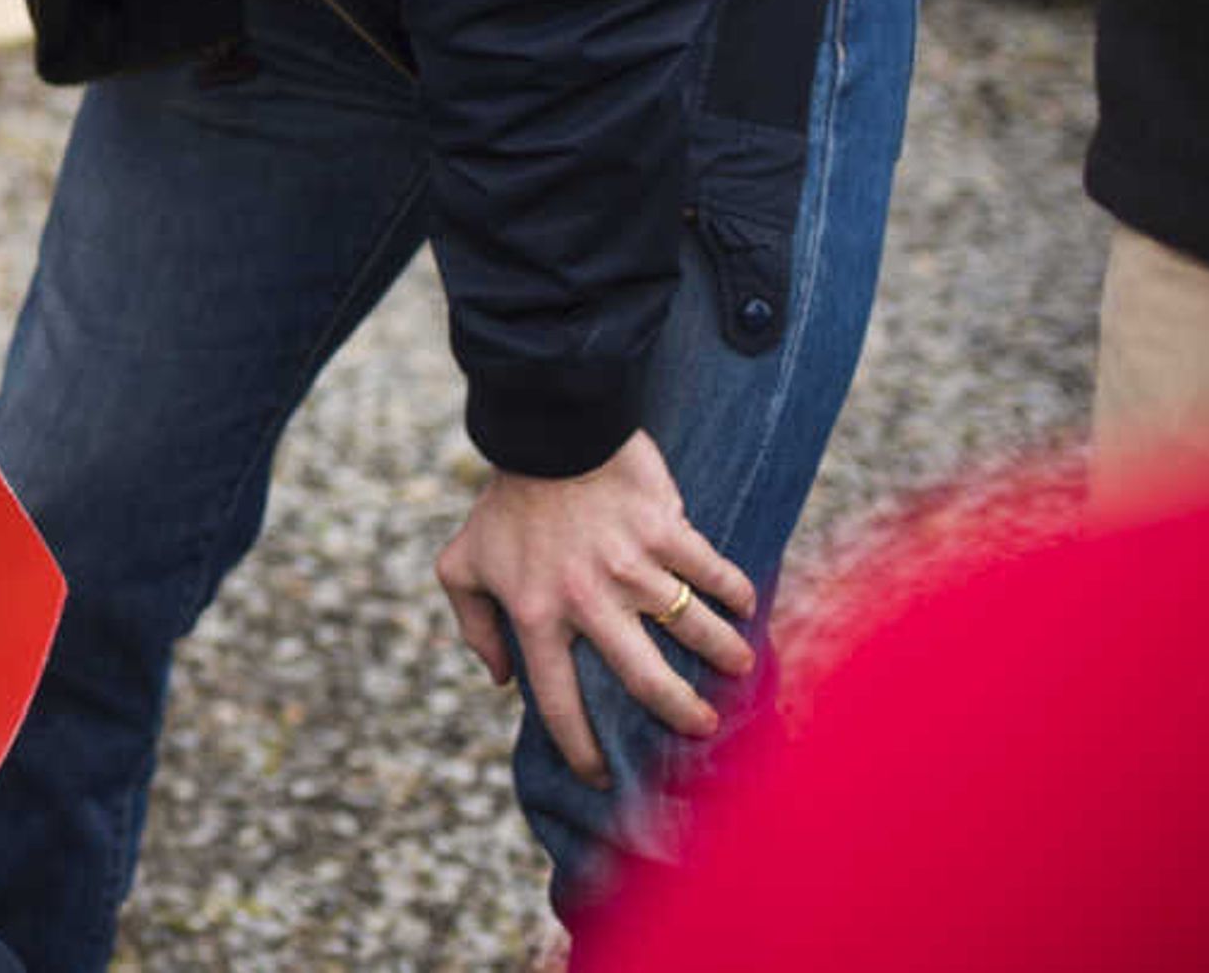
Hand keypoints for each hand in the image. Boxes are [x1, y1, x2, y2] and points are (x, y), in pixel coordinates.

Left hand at [433, 429, 757, 786]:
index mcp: (535, 615)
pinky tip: (747, 604)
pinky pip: (713, 571)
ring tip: (741, 669)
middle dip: (683, 713)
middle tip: (704, 727)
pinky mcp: (664, 530)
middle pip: (646, 681)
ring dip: (727, 656)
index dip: (581, 749)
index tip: (602, 777)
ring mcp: (631, 565)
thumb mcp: (461, 564)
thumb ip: (472, 624)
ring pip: (695, 628)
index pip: (558, 702)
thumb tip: (500, 680)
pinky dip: (737, 591)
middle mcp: (587, 600)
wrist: (543, 431)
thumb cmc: (503, 503)